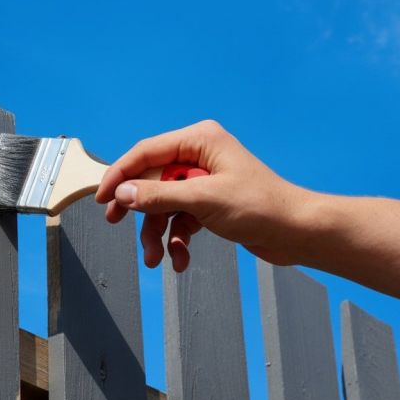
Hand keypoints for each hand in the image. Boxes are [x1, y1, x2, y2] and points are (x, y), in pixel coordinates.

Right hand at [95, 120, 308, 271]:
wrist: (297, 233)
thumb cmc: (261, 206)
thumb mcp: (203, 199)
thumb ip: (159, 195)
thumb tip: (123, 192)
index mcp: (199, 140)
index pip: (146, 153)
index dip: (120, 174)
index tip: (102, 199)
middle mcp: (199, 156)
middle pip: (151, 179)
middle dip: (138, 208)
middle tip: (115, 223)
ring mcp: (204, 181)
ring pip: (164, 205)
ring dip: (157, 233)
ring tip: (155, 259)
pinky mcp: (209, 204)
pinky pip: (180, 220)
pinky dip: (177, 240)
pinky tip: (181, 259)